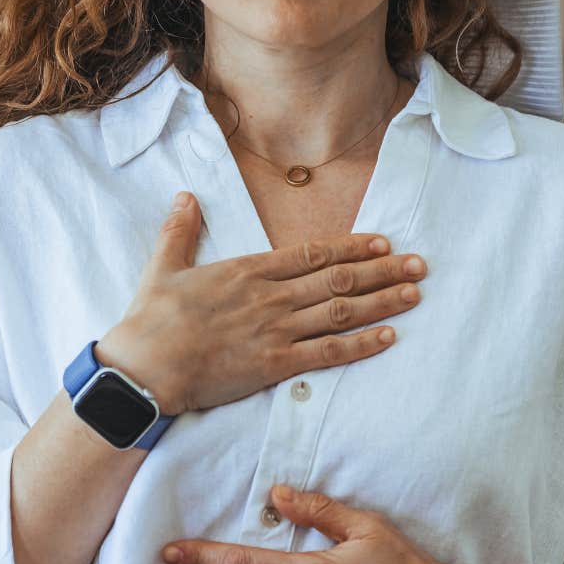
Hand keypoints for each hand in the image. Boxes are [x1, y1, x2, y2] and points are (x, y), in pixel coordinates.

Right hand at [97, 192, 424, 415]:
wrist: (145, 368)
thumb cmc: (151, 320)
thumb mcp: (163, 266)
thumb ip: (180, 230)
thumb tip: (185, 195)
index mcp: (247, 270)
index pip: (312, 253)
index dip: (351, 246)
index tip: (382, 242)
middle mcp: (269, 296)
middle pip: (337, 278)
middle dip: (382, 270)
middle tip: (418, 264)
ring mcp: (275, 330)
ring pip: (341, 311)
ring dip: (382, 301)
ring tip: (414, 293)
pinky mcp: (275, 365)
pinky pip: (328, 353)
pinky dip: (361, 344)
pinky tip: (388, 336)